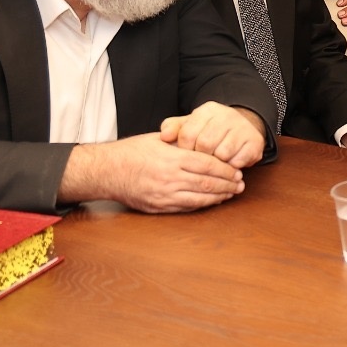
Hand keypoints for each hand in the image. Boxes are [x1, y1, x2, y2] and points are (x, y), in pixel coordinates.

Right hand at [59, 134, 245, 213]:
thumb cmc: (131, 152)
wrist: (106, 171)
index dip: (225, 169)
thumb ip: (181, 141)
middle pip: (207, 183)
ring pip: (199, 198)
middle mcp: (169, 178)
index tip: (237, 171)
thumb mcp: (157, 139)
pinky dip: (202, 204)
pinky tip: (212, 201)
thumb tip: (205, 142)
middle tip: (240, 184)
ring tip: (231, 194)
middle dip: (227, 184)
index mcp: (171, 158)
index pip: (207, 165)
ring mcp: (164, 195)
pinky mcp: (158, 207)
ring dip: (218, 197)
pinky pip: (186, 207)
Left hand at [159, 102, 266, 168]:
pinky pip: (237, 161)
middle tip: (201, 161)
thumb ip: (174, 128)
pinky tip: (229, 163)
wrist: (243, 128)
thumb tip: (163, 136)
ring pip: (222, 154)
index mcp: (208, 110)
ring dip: (216, 163)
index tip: (186, 154)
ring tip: (215, 161)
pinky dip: (231, 167)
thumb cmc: (211, 130)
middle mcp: (227, 115)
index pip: (188, 133)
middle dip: (201, 157)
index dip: (185, 149)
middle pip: (205, 144)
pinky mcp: (255, 142)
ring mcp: (243, 128)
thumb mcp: (192, 125)